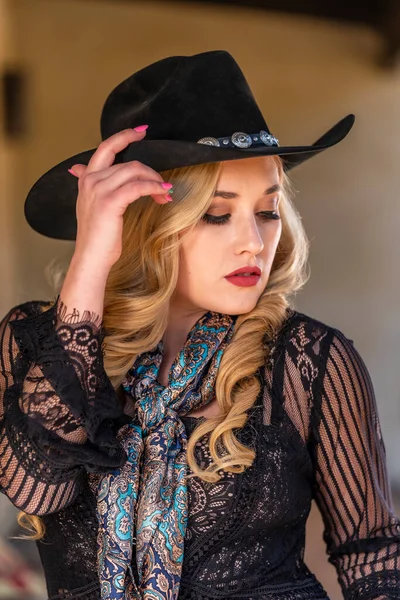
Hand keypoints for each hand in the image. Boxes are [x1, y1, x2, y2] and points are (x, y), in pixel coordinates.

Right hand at [69, 126, 172, 270]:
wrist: (91, 257)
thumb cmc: (97, 236)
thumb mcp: (90, 205)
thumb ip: (89, 185)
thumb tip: (77, 169)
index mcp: (87, 179)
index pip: (106, 148)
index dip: (124, 136)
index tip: (141, 132)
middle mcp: (91, 180)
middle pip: (128, 162)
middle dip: (150, 171)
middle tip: (164, 183)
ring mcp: (99, 189)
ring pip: (135, 171)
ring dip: (156, 181)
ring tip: (165, 194)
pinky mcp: (111, 201)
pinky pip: (139, 186)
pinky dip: (155, 188)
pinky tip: (163, 194)